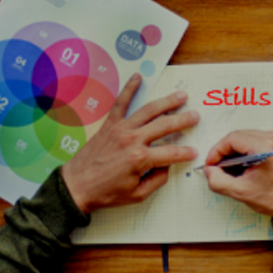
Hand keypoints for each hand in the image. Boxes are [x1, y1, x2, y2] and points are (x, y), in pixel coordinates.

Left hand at [61, 74, 198, 213]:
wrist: (76, 186)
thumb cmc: (106, 193)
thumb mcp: (137, 195)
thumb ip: (157, 180)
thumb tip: (167, 166)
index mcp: (140, 158)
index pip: (171, 153)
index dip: (185, 153)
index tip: (194, 152)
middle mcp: (132, 140)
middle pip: (165, 125)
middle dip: (183, 121)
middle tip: (195, 116)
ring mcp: (121, 129)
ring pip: (149, 111)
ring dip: (167, 102)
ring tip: (181, 96)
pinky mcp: (110, 125)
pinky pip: (121, 103)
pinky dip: (129, 89)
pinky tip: (137, 77)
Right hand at [203, 130, 272, 216]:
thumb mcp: (242, 192)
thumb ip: (218, 181)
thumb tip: (210, 171)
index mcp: (266, 147)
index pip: (232, 139)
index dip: (217, 151)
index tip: (211, 163)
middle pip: (239, 135)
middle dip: (226, 151)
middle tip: (219, 167)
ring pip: (248, 137)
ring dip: (236, 150)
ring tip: (232, 168)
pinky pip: (258, 139)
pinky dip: (248, 150)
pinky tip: (245, 164)